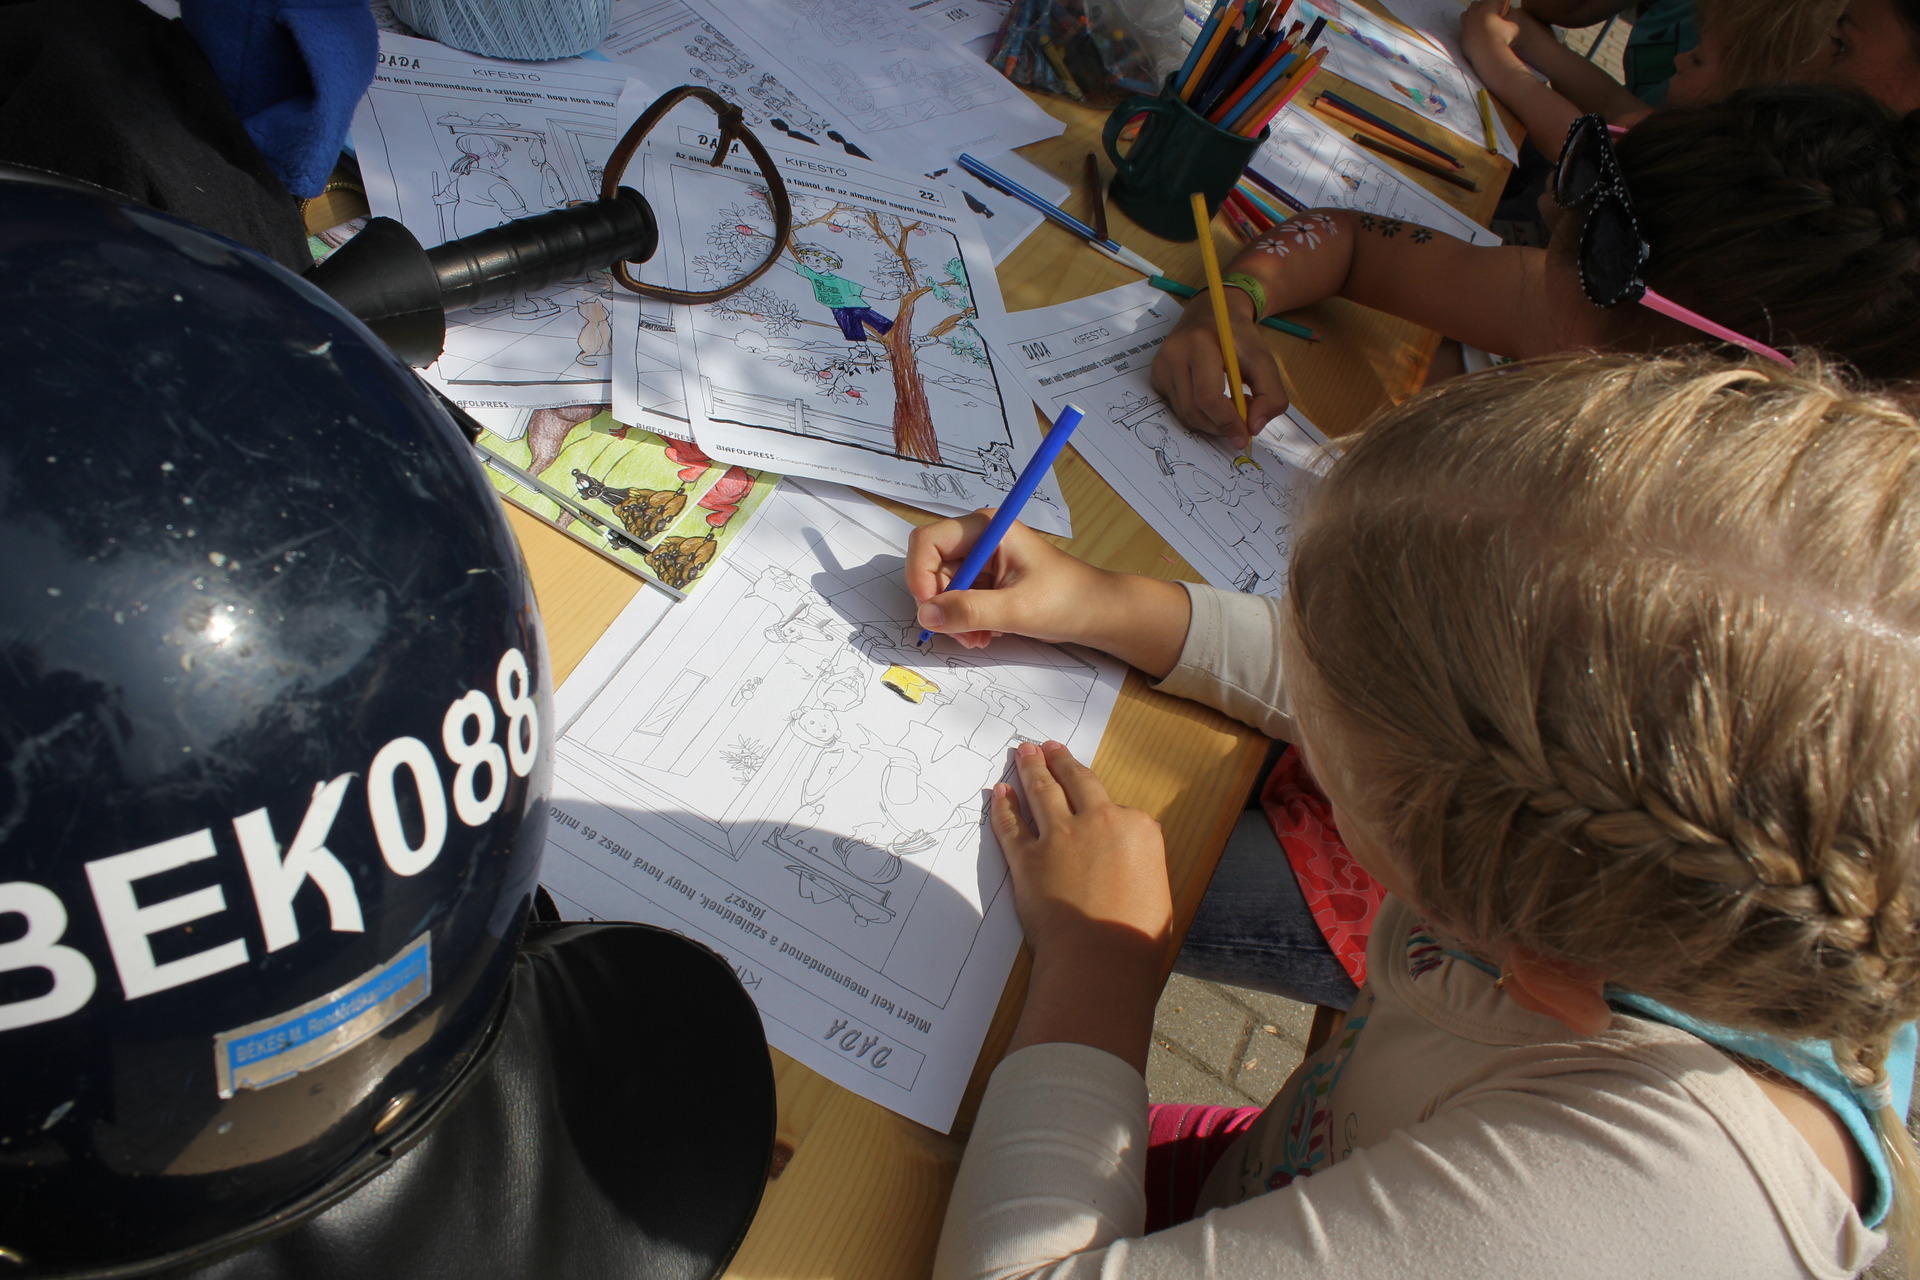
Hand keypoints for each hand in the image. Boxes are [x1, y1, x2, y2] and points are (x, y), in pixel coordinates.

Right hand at [905, 512, 1112, 649]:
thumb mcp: (1016, 609)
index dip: (919, 574)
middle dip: (940, 605)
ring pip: (941, 589)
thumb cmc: (1066, 600)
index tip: (929, 610)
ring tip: (978, 639)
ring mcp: (980, 560)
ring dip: (953, 619)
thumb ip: (969, 611)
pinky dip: (963, 621)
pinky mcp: (985, 581)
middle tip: (961, 634)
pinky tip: (983, 635)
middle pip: (931, 568)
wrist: (1095, 612)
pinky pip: (956, 600)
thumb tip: (926, 616)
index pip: (928, 541)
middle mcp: (978, 539)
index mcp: (986, 529)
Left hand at [991, 741, 1169, 965]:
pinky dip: (1003, 807)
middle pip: (1076, 781)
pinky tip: (999, 794)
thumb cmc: (1138, 936)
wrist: (1102, 958)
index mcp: (1137, 827)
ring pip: (1041, 791)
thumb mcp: (1158, 889)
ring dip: (1030, 768)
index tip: (1090, 796)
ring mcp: (1060, 837)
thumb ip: (1139, 862)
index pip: (1115, 806)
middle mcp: (1099, 821)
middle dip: (1059, 760)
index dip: (1100, 806)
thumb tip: (1124, 862)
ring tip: (1023, 752)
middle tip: (1047, 746)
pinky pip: (1010, 825)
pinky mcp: (1027, 858)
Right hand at [1149, 291, 1289, 448]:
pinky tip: (1211, 401)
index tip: (1243, 436)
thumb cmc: (1239, 339)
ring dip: (1210, 423)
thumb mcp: (1264, 359)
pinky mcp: (1156, 376)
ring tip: (1229, 408)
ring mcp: (1161, 366)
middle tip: (1240, 423)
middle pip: (1194, 411)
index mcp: (1200, 343)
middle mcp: (1174, 353)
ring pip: (1184, 415)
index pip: (1208, 397)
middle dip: (1220, 426)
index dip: (1227, 422)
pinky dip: (1197, 414)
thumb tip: (1254, 428)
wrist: (1213, 314)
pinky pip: (1177, 409)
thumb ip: (1271, 394)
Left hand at [1461, 0, 1523, 63]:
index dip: (1498, 4)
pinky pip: (1464, 28)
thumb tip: (1509, 17)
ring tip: (1482, 24)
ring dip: (1473, 16)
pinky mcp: (1461, 36)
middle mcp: (1474, 13)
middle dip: (1483, 8)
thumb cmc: (1503, 39)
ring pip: (1467, 14)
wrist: (1488, 56)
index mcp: (1487, 7)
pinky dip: (1469, 29)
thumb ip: (1512, 18)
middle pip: (1476, 4)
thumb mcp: (1515, 26)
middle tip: (1491, 16)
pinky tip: (1477, 35)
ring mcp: (1465, 24)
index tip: (1502, 11)